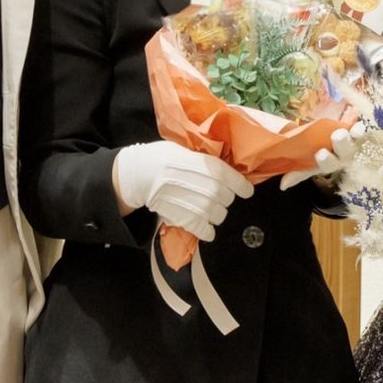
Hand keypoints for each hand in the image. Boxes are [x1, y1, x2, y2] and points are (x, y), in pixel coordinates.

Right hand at [113, 141, 254, 241]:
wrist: (138, 174)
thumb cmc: (160, 157)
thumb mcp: (185, 150)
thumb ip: (205, 161)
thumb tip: (222, 168)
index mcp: (210, 167)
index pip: (237, 181)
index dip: (243, 187)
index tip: (245, 190)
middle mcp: (210, 188)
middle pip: (228, 199)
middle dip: (222, 197)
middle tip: (210, 194)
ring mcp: (200, 207)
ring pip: (219, 216)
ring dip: (214, 213)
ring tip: (202, 207)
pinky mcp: (188, 222)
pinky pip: (207, 232)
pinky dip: (206, 230)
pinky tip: (201, 225)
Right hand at [280, 121, 365, 190]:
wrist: (334, 142)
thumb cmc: (319, 154)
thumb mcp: (307, 164)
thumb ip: (297, 173)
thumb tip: (282, 186)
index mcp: (329, 163)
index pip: (328, 164)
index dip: (326, 160)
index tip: (320, 153)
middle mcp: (343, 156)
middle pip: (344, 153)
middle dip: (341, 145)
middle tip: (337, 136)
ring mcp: (352, 144)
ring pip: (354, 142)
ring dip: (351, 136)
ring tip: (345, 129)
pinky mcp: (358, 134)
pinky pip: (360, 131)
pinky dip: (360, 129)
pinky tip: (359, 125)